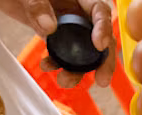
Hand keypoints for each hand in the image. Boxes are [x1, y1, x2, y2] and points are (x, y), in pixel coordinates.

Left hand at [0, 0, 118, 87]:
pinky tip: (47, 66)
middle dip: (102, 60)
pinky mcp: (54, 34)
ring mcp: (65, 24)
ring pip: (82, 50)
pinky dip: (57, 63)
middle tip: (101, 79)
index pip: (99, 10)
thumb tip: (50, 27)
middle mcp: (75, 10)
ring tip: (64, 80)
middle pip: (98, 36)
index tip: (99, 45)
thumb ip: (38, 5)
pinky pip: (62, 52)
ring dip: (76, 69)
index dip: (103, 28)